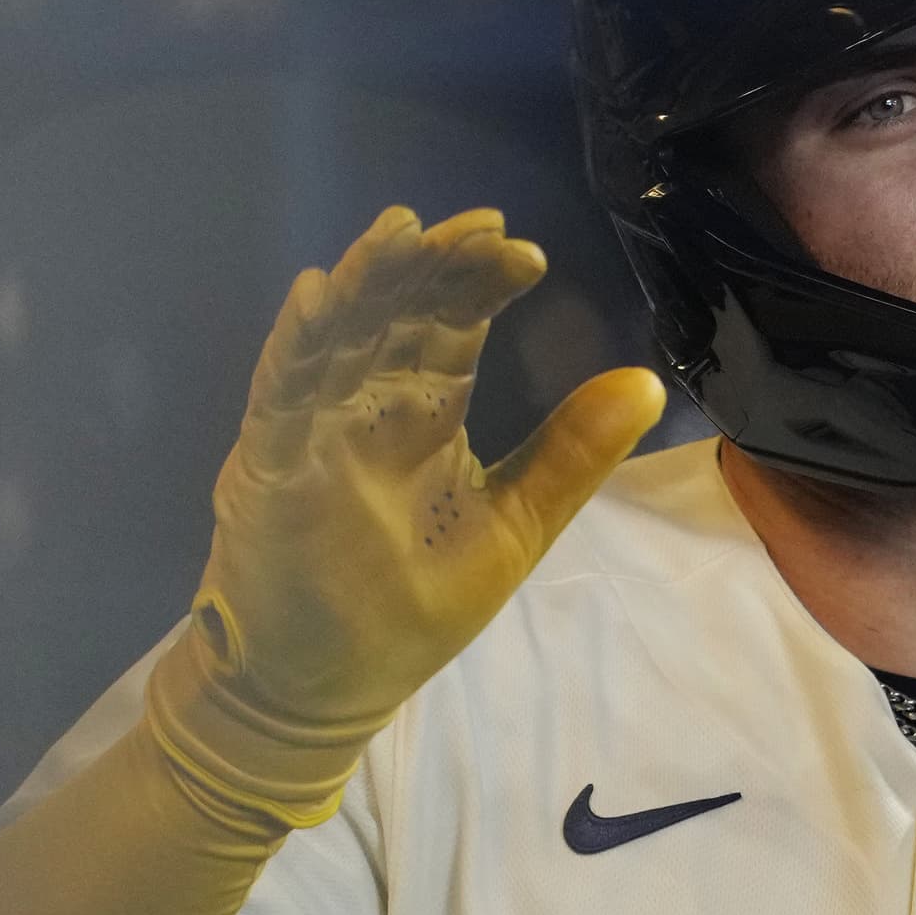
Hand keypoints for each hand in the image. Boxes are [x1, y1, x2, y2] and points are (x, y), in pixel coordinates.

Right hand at [155, 207, 663, 823]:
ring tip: (397, 233)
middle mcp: (367, 406)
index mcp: (426, 413)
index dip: (479, 283)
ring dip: (364, 285)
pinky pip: (279, 396)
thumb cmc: (410, 608)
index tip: (522, 251)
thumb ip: (570, 454)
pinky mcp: (268, 468)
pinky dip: (296, 348)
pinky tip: (316, 298)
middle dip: (430, 267)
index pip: (453, 326)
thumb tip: (647, 383)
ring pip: (337, 339)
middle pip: (396, 316)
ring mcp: (313, 431)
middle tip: (473, 227)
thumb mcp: (514, 524)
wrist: (325, 687)